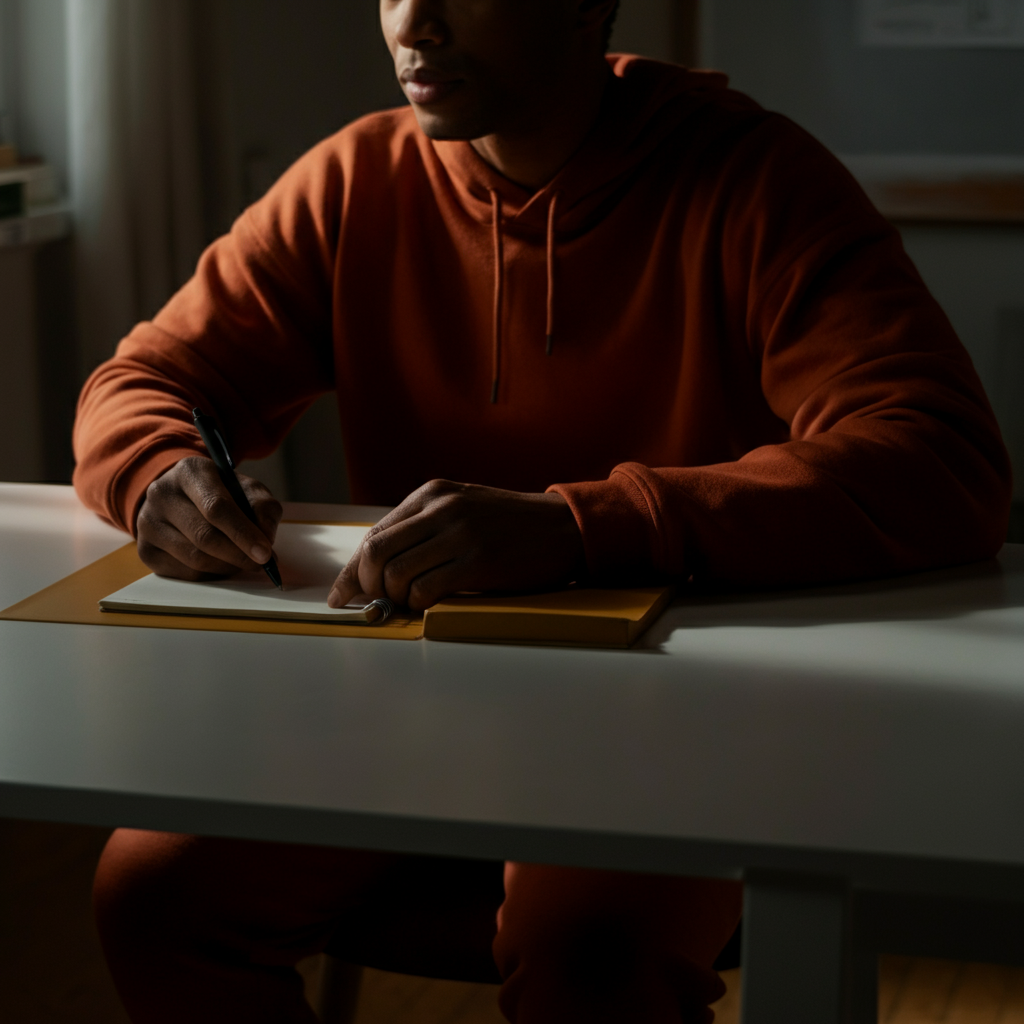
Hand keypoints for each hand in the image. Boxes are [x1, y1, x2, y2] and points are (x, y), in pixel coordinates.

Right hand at [136, 456, 282, 579]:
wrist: (181, 497)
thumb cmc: (220, 493)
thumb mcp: (246, 488)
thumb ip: (263, 507)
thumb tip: (266, 539)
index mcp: (189, 471)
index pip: (216, 507)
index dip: (243, 533)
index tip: (265, 553)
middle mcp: (161, 494)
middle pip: (204, 536)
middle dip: (238, 555)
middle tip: (261, 563)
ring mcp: (148, 523)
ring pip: (195, 558)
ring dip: (227, 566)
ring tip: (243, 561)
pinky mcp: (145, 550)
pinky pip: (185, 573)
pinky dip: (211, 574)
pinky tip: (221, 563)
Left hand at [328, 480, 585, 610]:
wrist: (564, 528)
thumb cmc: (510, 525)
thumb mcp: (462, 508)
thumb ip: (422, 527)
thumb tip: (375, 566)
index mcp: (432, 493)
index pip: (374, 534)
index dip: (352, 570)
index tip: (342, 595)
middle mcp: (442, 508)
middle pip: (376, 553)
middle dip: (367, 586)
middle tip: (377, 604)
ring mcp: (461, 533)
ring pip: (397, 574)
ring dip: (395, 599)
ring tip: (409, 605)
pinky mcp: (479, 562)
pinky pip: (427, 591)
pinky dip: (419, 606)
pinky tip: (430, 606)